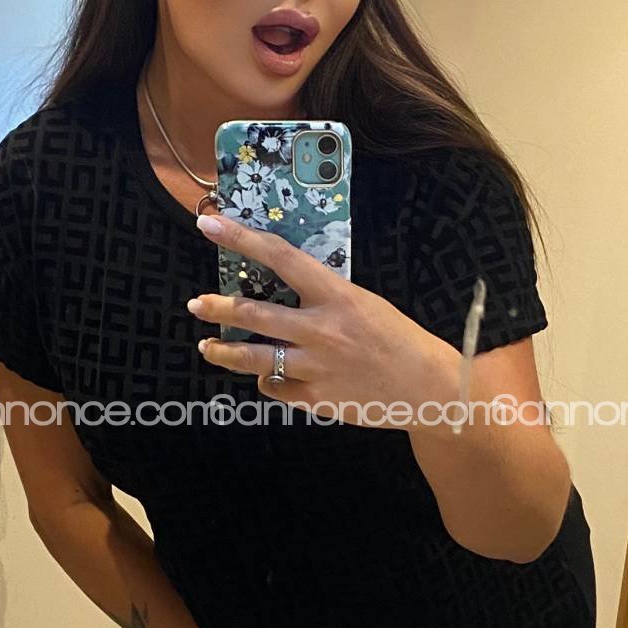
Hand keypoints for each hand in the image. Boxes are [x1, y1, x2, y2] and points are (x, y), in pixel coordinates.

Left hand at [188, 214, 445, 425]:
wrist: (431, 388)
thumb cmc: (399, 339)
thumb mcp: (365, 303)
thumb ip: (325, 298)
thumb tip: (285, 289)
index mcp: (337, 296)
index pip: (281, 258)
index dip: (241, 239)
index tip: (210, 226)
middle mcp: (322, 331)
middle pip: (254, 314)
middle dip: (217, 307)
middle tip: (196, 304)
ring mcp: (317, 368)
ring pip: (253, 358)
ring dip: (224, 350)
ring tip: (208, 346)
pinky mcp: (317, 400)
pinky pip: (276, 388)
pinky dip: (268, 381)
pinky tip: (266, 377)